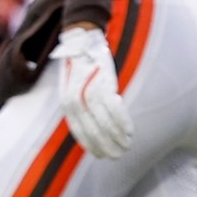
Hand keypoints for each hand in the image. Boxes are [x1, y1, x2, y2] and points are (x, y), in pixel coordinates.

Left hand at [51, 24, 134, 159]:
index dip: (92, 147)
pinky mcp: (103, 83)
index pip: (79, 132)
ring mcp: (89, 91)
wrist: (82, 40)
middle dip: (107, 146)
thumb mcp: (73, 88)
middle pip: (92, 131)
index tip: (103, 156)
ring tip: (127, 144)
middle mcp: (74, 100)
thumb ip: (80, 108)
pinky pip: (115, 108)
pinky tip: (130, 130)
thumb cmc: (82, 67)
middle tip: (119, 155)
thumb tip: (93, 129)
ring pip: (104, 123)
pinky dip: (123, 121)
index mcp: (66, 104)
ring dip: (118, 137)